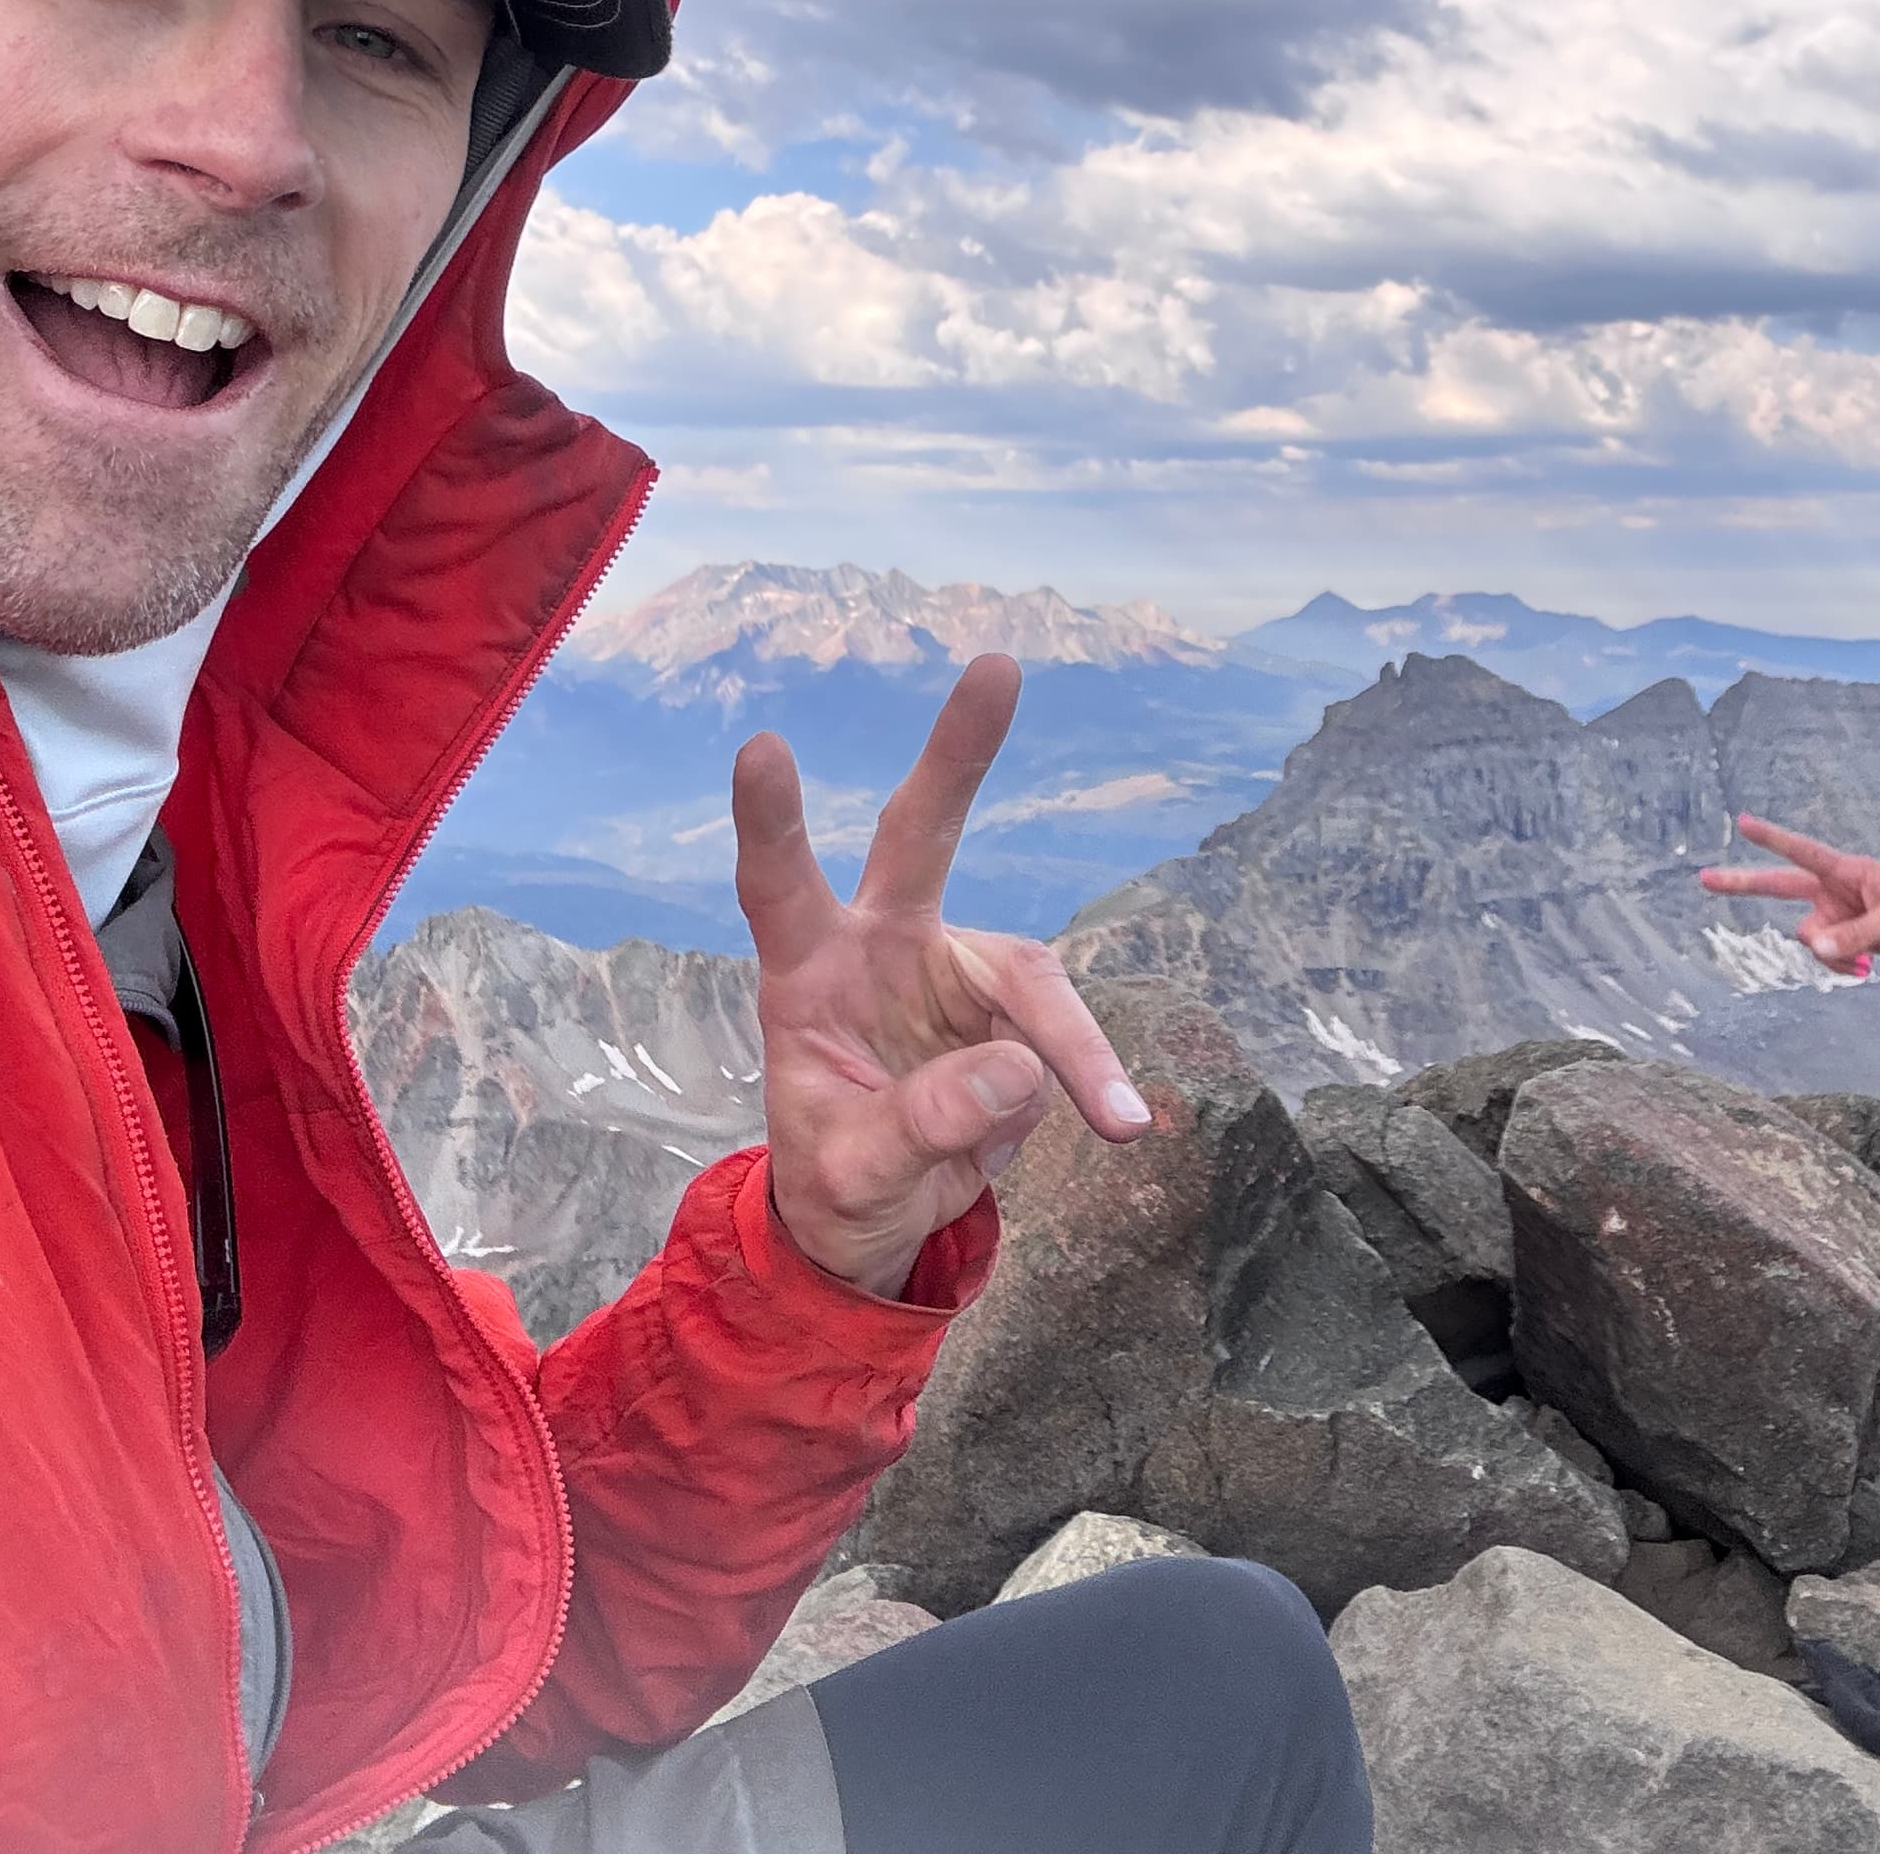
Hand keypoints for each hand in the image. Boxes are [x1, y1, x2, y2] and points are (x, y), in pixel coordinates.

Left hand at [736, 655, 1151, 1299]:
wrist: (880, 1216)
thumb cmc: (838, 1184)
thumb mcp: (854, 1178)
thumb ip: (921, 1126)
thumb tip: (1018, 1072)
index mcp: (808, 975)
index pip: (777, 887)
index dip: (772, 822)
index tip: (761, 747)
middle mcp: (882, 947)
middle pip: (922, 835)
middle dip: (959, 754)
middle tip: (997, 664)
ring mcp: (953, 968)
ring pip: (1032, 976)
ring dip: (1079, 1045)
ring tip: (1118, 1119)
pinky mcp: (1010, 1004)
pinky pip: (1066, 1034)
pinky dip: (1095, 1076)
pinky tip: (1116, 1122)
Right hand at [1698, 816, 1879, 964]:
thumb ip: (1857, 933)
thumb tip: (1815, 947)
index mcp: (1846, 871)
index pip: (1802, 853)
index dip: (1772, 839)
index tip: (1742, 821)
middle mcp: (1833, 890)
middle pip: (1778, 886)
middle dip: (1741, 883)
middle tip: (1703, 877)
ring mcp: (1835, 911)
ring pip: (1809, 938)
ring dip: (1830, 954)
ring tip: (1867, 961)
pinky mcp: (1842, 933)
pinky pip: (1826, 954)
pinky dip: (1839, 965)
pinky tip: (1864, 967)